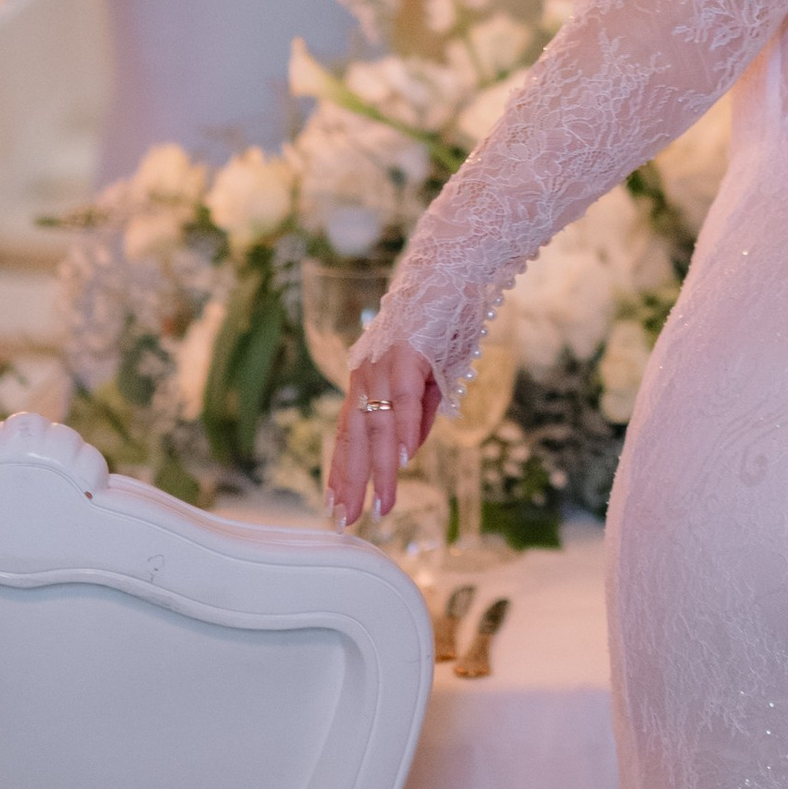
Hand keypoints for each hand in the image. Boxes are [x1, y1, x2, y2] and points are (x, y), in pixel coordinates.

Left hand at [327, 335, 440, 527]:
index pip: (348, 435)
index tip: (336, 503)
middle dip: (351, 482)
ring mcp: (383, 363)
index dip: (343, 471)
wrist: (451, 269)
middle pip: (353, 437)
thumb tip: (407, 451)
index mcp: (368, 380)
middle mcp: (367, 374)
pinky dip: (404, 430)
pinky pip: (403, 399)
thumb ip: (419, 415)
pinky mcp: (407, 352)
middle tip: (346, 519)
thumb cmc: (442, 321)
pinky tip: (402, 459)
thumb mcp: (431, 378)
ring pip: (377, 425)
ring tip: (380, 504)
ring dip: (380, 469)